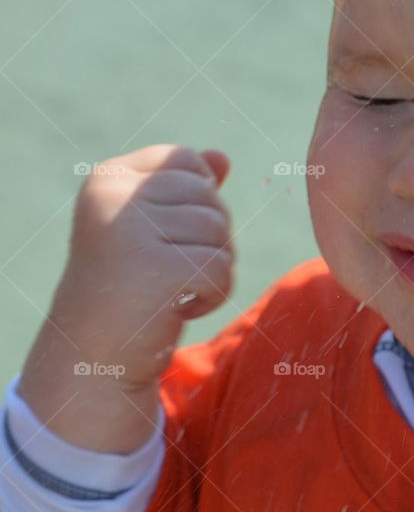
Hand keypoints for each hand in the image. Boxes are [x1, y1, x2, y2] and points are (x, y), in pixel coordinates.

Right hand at [54, 144, 235, 387]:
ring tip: (175, 290)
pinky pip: (221, 268)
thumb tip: (222, 156)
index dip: (198, 200)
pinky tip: (181, 308)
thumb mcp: (152, 230)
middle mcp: (113, 197)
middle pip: (208, 197)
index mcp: (108, 178)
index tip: (166, 238)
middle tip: (173, 273)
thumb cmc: (128, 288)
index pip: (184, 159)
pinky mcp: (154, 269)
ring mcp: (130, 231)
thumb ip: (183, 190)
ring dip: (213, 268)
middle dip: (210, 239)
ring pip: (219, 232)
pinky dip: (215, 295)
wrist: (94, 355)